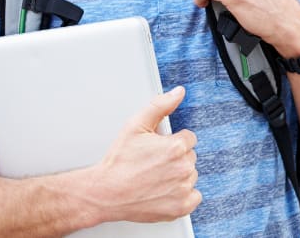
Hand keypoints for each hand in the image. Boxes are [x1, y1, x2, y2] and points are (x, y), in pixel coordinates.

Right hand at [90, 86, 200, 223]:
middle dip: (176, 157)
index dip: (172, 141)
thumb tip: (179, 93)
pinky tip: (165, 191)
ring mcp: (183, 189)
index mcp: (176, 147)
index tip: (158, 149)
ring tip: (155, 177)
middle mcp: (183, 168)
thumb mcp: (136, 125)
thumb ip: (160, 105)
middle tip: (153, 164)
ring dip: (178, 175)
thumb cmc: (118, 162)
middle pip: (190, 156)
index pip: (188, 138)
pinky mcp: (181, 207)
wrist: (105, 193)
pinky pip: (194, 196)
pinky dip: (182, 195)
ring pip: (191, 175)